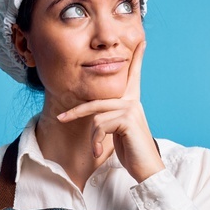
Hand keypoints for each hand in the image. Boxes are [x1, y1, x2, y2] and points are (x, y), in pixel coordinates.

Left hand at [56, 40, 163, 182]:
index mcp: (132, 102)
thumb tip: (97, 117)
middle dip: (76, 111)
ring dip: (93, 135)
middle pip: (97, 100)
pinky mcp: (128, 118)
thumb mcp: (119, 132)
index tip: (141, 41)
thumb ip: (111, 119)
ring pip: (97, 115)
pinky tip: (99, 151)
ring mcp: (131, 108)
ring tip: (96, 149)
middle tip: (61, 118)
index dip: (137, 59)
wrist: (147, 168)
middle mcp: (132, 102)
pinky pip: (100, 125)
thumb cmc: (133, 152)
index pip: (133, 76)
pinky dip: (96, 140)